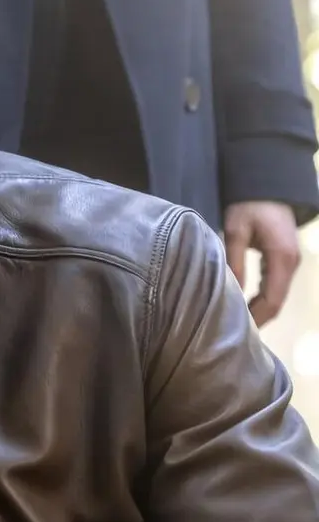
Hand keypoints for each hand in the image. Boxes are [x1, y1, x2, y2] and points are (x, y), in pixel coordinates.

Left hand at [223, 200, 300, 326]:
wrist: (267, 187)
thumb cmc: (249, 206)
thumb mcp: (235, 231)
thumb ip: (233, 261)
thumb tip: (231, 292)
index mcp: (281, 259)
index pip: (272, 299)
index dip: (257, 318)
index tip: (238, 332)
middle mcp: (291, 264)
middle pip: (276, 302)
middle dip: (257, 319)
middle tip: (232, 334)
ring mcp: (290, 263)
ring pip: (276, 295)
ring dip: (258, 310)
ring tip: (235, 324)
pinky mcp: (283, 260)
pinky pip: (274, 286)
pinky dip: (261, 299)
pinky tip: (244, 306)